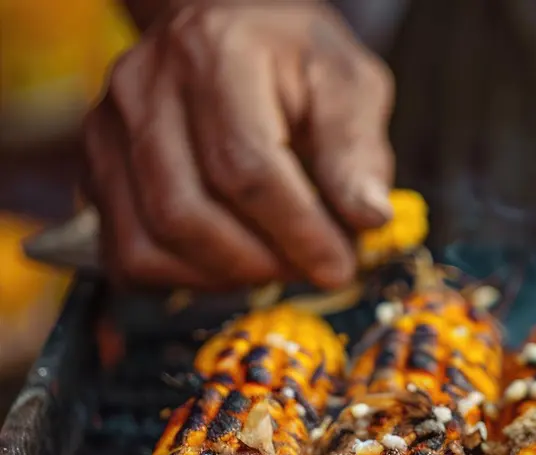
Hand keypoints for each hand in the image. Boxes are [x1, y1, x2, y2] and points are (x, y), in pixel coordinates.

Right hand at [82, 2, 395, 290]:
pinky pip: (125, 250)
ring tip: (276, 266)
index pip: (248, 167)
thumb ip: (358, 149)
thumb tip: (369, 218)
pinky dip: (183, 277)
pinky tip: (231, 266)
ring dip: (223, 277)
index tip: (340, 265)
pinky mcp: (97, 165)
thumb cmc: (296, 59)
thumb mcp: (349, 84)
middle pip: (187, 212)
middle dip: (260, 262)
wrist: (230, 26)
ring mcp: (110, 126)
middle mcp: (146, 87)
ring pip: (150, 241)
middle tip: (310, 270)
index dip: (298, 231)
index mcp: (216, 54)